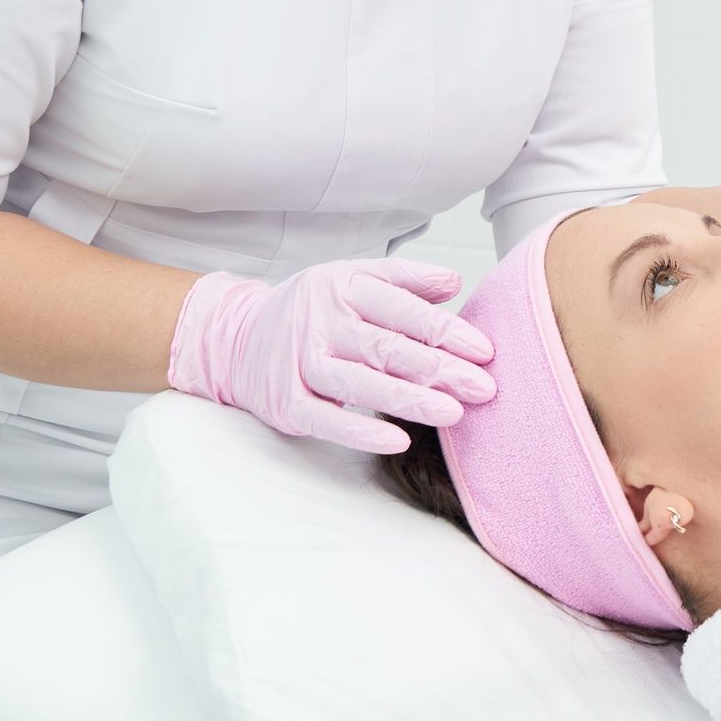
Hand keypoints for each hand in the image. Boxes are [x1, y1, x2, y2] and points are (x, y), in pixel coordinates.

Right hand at [167, 259, 497, 453]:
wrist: (235, 338)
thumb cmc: (312, 310)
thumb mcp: (353, 279)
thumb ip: (404, 280)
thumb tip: (454, 283)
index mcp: (344, 286)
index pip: (403, 309)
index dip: (447, 330)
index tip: (485, 350)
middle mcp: (321, 322)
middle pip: (387, 348)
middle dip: (440, 368)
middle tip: (484, 387)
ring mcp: (300, 363)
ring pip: (360, 384)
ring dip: (409, 400)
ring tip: (454, 413)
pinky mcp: (285, 402)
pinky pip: (327, 420)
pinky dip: (362, 432)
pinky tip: (399, 441)